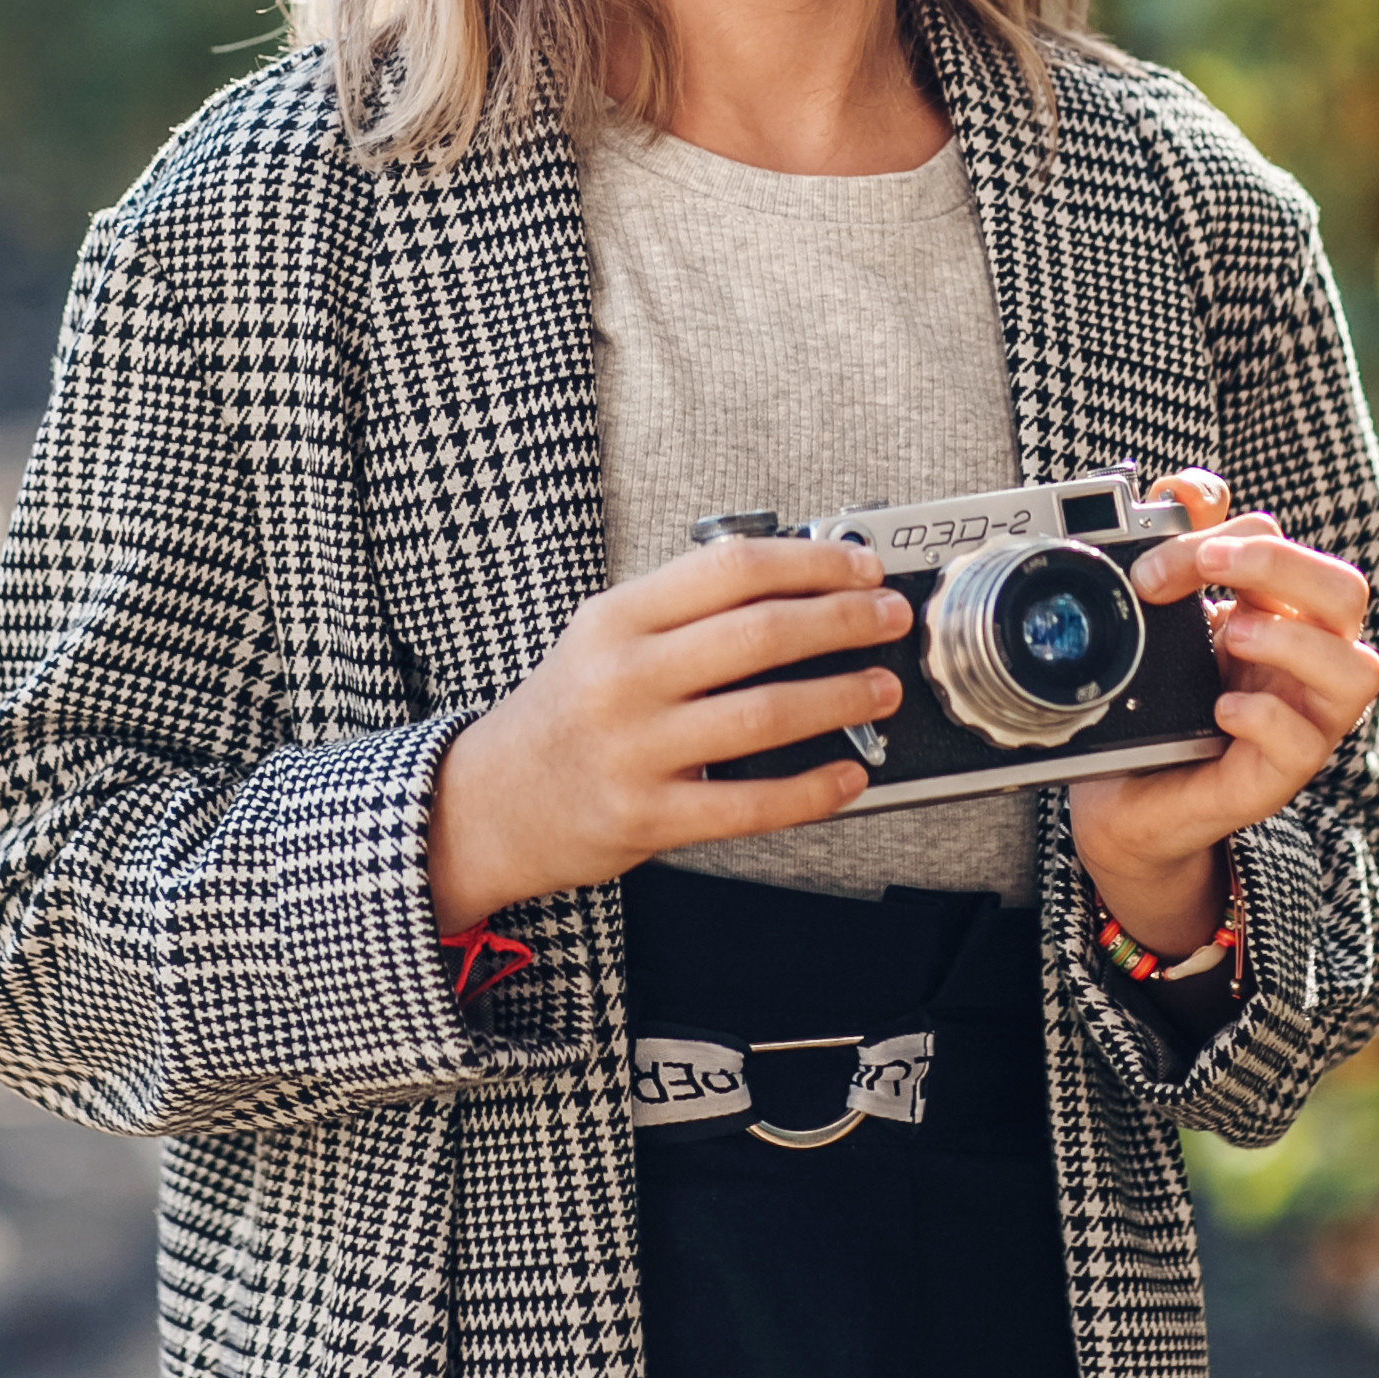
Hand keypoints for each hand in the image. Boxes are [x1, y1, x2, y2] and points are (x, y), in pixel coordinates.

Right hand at [428, 540, 910, 936]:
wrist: (488, 803)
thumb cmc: (565, 713)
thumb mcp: (604, 638)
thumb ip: (684, 611)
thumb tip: (795, 582)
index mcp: (617, 618)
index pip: (730, 568)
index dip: (810, 561)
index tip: (860, 564)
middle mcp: (625, 677)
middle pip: (759, 633)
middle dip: (844, 620)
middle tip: (889, 617)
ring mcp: (636, 750)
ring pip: (765, 714)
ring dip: (842, 697)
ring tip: (882, 688)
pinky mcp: (649, 817)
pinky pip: (751, 804)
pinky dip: (813, 790)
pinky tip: (850, 775)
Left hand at [1068, 509, 1378, 958]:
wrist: (1123, 799)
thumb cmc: (1150, 704)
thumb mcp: (1157, 619)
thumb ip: (1180, 546)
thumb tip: (1191, 486)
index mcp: (1280, 618)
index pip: (1294, 553)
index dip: (1231, 536)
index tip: (1154, 560)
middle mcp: (1303, 667)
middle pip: (1348, 595)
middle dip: (1280, 565)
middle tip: (1211, 566)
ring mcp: (1299, 723)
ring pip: (1358, 672)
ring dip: (1292, 641)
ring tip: (1227, 636)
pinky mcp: (1274, 777)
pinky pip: (1303, 744)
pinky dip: (1263, 716)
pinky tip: (1218, 711)